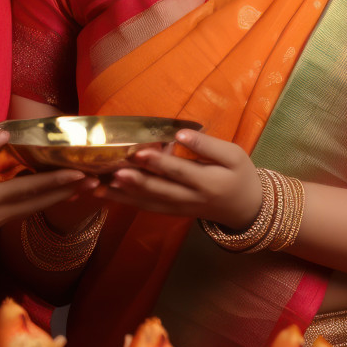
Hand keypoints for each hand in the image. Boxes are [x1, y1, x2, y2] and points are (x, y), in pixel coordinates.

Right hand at [0, 131, 93, 230]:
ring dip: (62, 197)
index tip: (81, 173)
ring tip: (90, 185)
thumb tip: (2, 134)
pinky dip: (47, 200)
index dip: (56, 182)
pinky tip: (64, 191)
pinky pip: (27, 209)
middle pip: (39, 204)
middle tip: (98, 179)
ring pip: (36, 209)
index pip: (28, 189)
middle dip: (69, 191)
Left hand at [96, 130, 263, 229]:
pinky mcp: (171, 212)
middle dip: (137, 181)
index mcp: (209, 183)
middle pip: (161, 191)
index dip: (160, 163)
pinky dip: (126, 202)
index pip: (181, 172)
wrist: (244, 208)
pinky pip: (147, 208)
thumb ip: (208, 146)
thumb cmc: (239, 175)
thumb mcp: (234, 156)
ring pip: (149, 203)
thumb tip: (181, 134)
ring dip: (124, 195)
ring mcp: (179, 209)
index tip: (141, 152)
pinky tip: (105, 193)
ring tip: (102, 184)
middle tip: (116, 171)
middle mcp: (191, 200)